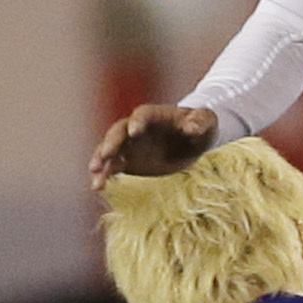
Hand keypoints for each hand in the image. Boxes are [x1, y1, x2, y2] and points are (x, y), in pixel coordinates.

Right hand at [87, 104, 221, 190]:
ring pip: (110, 151)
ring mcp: (130, 145)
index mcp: (154, 115)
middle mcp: (136, 127)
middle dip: (111, 142)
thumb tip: (191, 127)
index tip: (134, 132)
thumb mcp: (206, 122)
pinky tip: (98, 187)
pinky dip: (104, 175)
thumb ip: (200, 122)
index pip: (142, 115)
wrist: (193, 141)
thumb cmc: (200, 126)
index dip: (138, 122)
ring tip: (96, 178)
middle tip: (105, 155)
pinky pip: (112, 167)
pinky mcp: (129, 161)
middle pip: (119, 132)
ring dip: (101, 162)